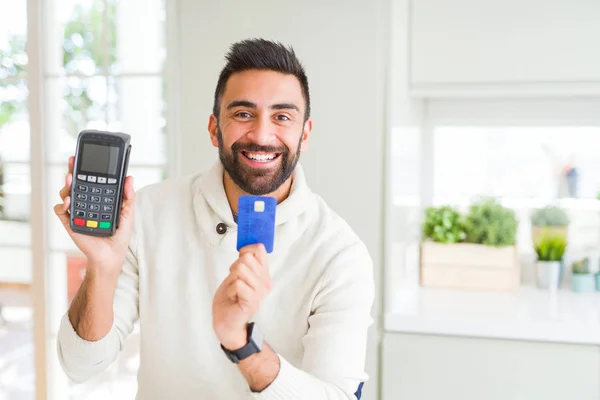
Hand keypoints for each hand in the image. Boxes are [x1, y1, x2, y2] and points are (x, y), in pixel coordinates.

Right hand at [54, 156, 135, 277]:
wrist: (111, 255)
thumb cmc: (119, 235)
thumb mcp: (127, 213)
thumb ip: (128, 196)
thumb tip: (129, 177)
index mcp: (99, 198)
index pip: (91, 180)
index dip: (87, 168)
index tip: (87, 157)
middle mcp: (86, 203)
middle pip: (76, 183)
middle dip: (73, 171)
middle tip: (73, 162)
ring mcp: (76, 212)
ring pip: (66, 194)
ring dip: (67, 186)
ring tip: (71, 180)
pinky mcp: (70, 223)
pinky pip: (61, 211)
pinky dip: (62, 205)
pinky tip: (69, 202)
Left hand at [213, 243, 271, 349]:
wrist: (226, 322)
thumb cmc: (230, 298)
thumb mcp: (237, 275)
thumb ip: (245, 262)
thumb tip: (249, 246)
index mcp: (263, 274)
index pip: (259, 250)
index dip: (245, 250)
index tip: (239, 260)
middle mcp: (265, 282)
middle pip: (246, 258)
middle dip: (234, 268)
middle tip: (235, 282)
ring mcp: (260, 292)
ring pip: (240, 269)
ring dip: (231, 280)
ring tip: (234, 291)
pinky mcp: (252, 301)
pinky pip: (238, 283)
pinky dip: (230, 290)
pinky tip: (233, 298)